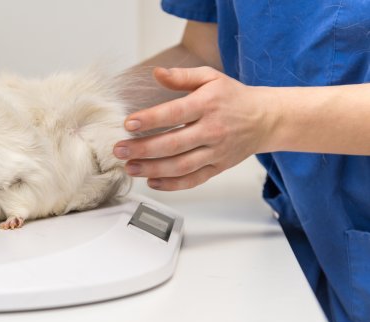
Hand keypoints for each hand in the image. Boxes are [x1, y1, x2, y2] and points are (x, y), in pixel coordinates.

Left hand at [114, 66, 277, 190]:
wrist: (266, 118)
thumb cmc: (233, 96)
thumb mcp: (210, 77)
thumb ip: (182, 76)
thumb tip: (156, 73)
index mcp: (208, 105)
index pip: (175, 113)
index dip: (150, 119)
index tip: (128, 123)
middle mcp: (212, 130)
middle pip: (173, 144)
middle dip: (143, 149)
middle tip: (119, 150)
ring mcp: (216, 152)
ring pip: (180, 166)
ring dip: (152, 169)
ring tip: (129, 167)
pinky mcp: (218, 168)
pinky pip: (193, 180)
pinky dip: (172, 185)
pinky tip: (151, 181)